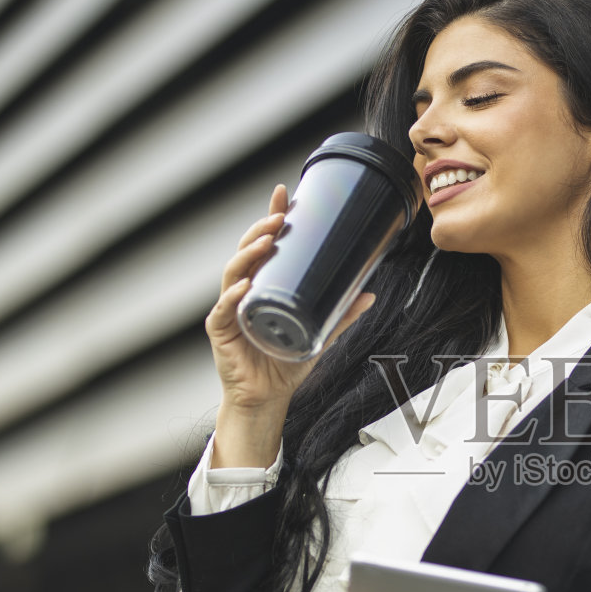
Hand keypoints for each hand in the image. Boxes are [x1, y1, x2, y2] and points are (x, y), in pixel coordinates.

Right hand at [206, 184, 376, 413]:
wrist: (266, 398)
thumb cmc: (285, 364)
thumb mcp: (318, 334)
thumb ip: (341, 316)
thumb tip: (370, 294)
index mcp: (263, 285)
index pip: (265, 245)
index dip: (271, 217)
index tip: (283, 193)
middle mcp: (243, 291)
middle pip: (247, 251)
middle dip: (261, 230)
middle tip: (279, 218)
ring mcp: (230, 309)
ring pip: (233, 273)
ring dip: (248, 255)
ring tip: (266, 242)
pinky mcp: (220, 331)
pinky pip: (224, 310)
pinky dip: (232, 297)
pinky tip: (244, 286)